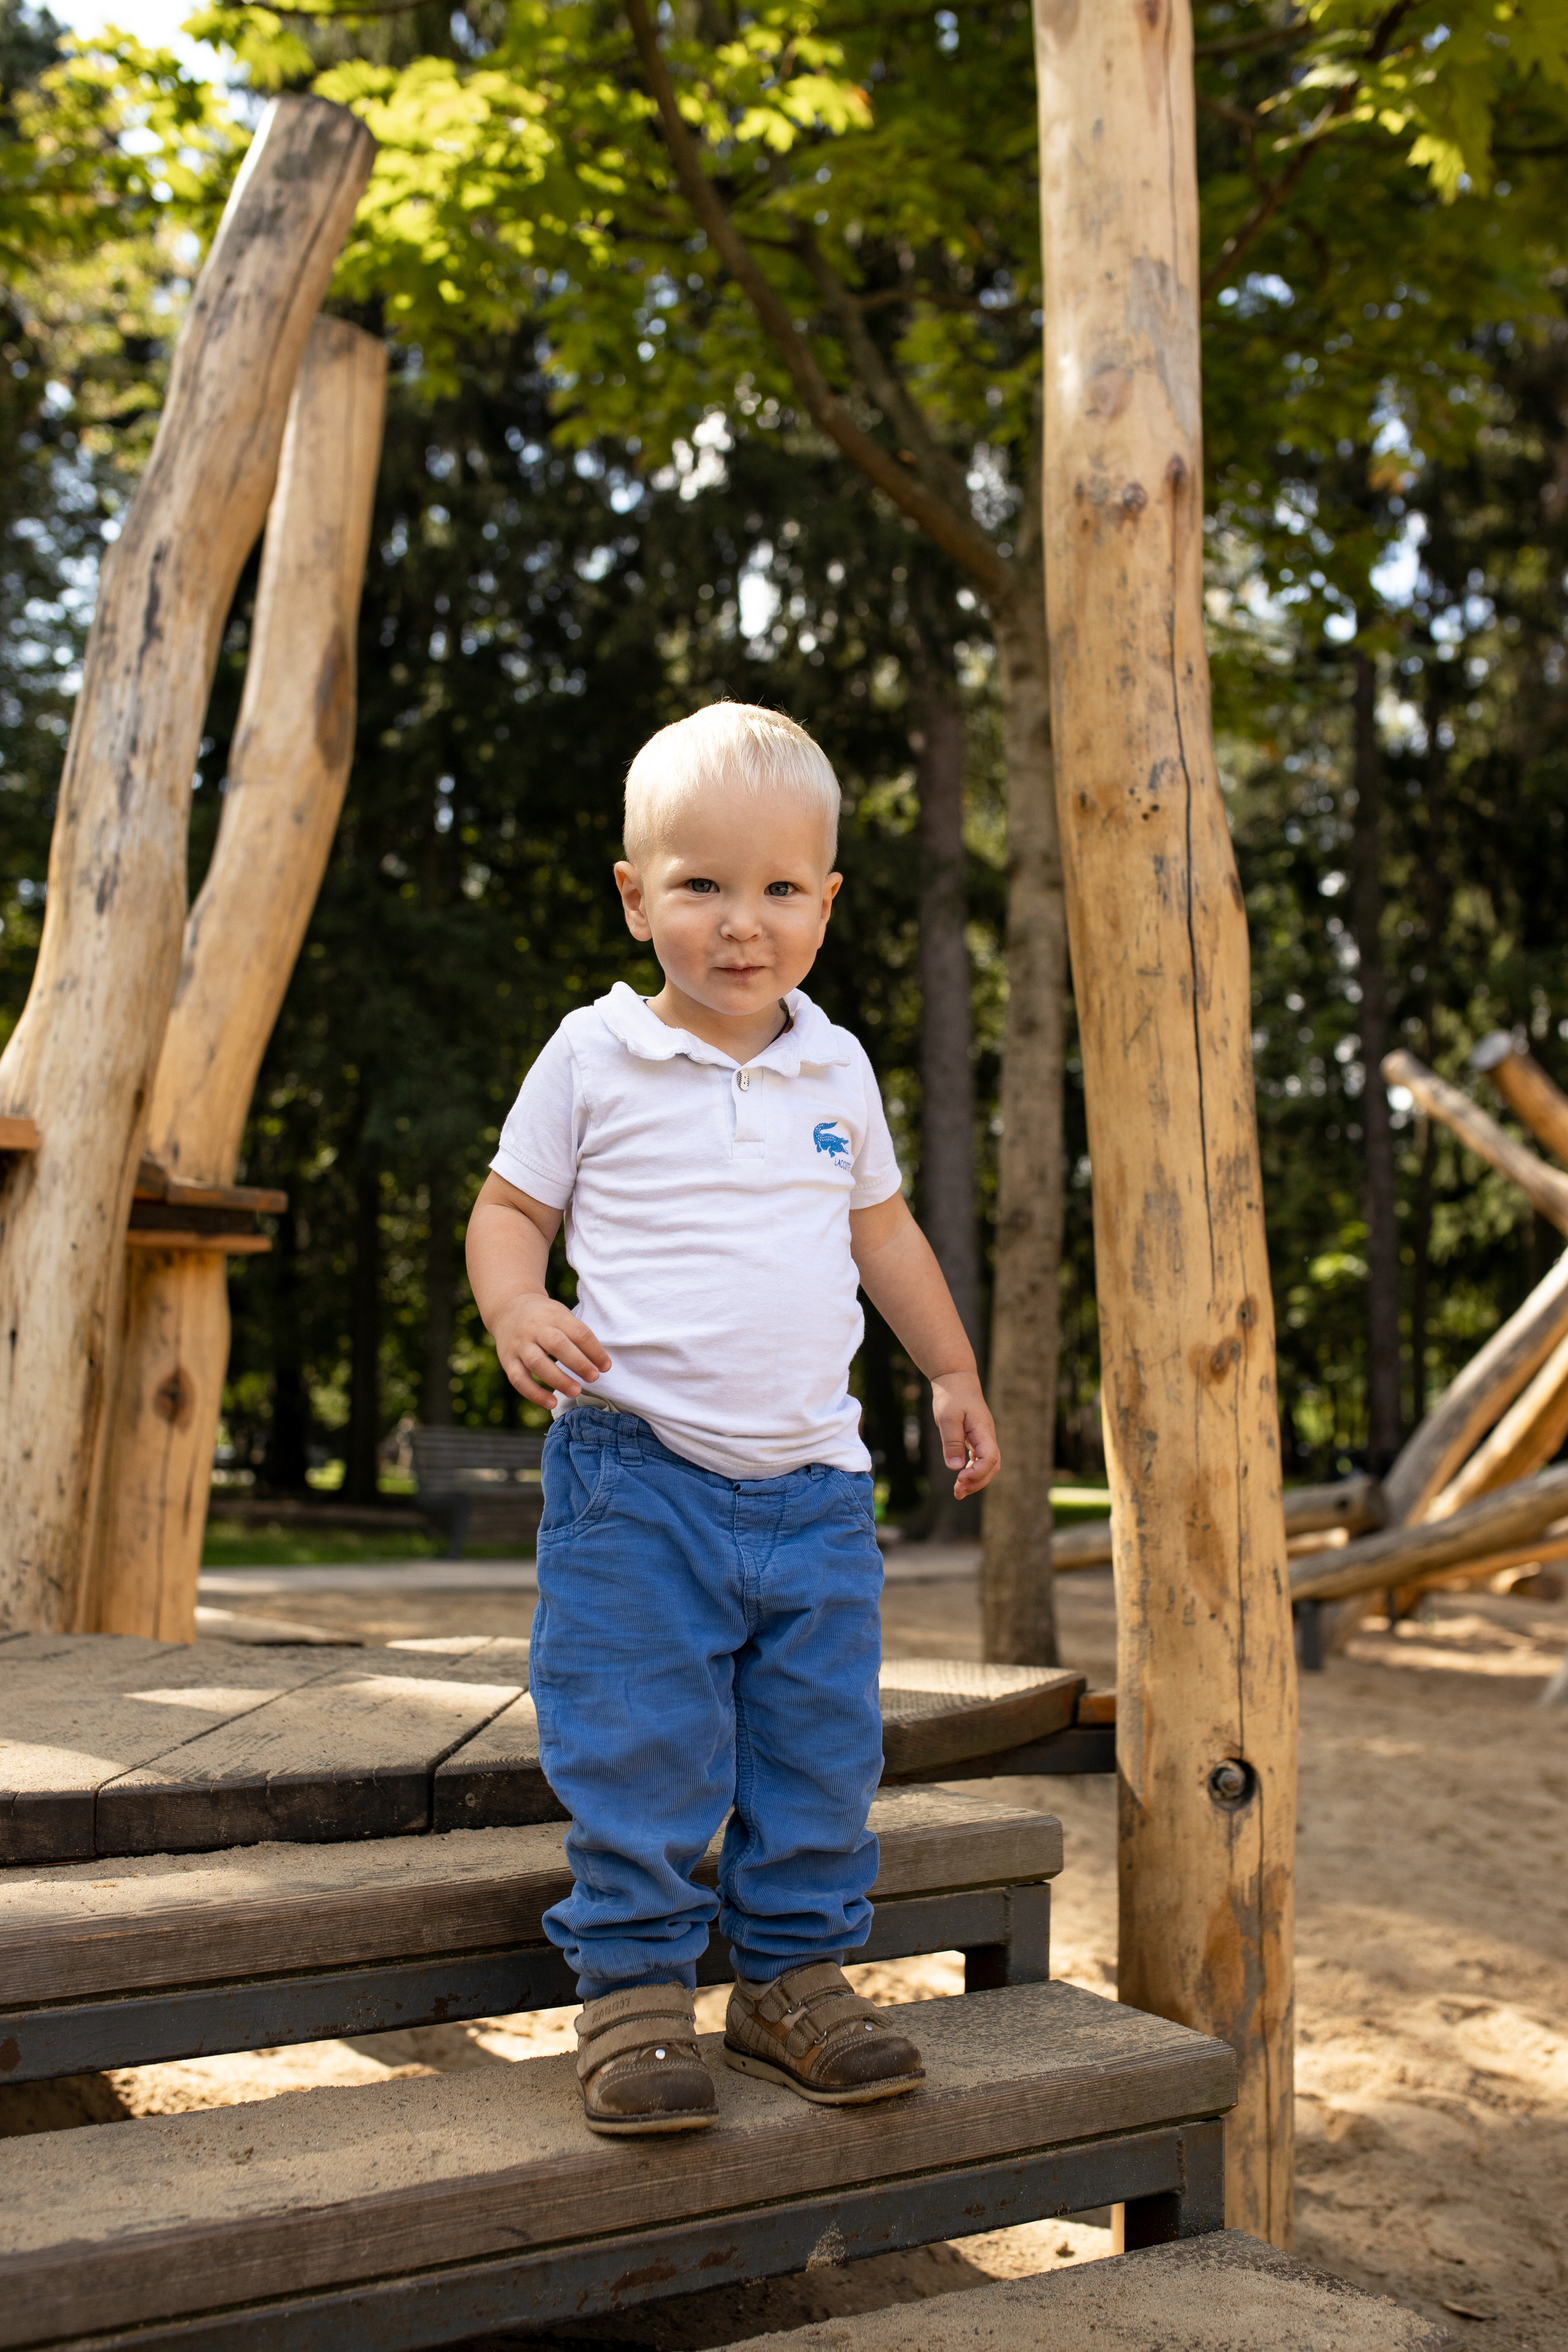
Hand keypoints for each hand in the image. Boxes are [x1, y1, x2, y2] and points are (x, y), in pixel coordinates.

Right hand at [492, 1292, 610, 1408]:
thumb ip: (577, 1335)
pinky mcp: (507, 1360)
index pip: (578, 1332)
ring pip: (537, 1363)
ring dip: (558, 1380)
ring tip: (576, 1391)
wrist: (508, 1308)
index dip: (594, 1350)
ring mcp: (519, 1344)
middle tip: (594, 1377)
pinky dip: (535, 1393)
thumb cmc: (544, 1317)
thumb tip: (601, 1365)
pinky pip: (519, 1379)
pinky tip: (550, 1403)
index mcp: (554, 1315)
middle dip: (578, 1363)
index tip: (606, 1366)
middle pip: (557, 1345)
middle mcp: (535, 1328)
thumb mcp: (561, 1315)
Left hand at [931, 1371, 999, 1499]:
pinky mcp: (975, 1440)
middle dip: (977, 1482)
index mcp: (983, 1431)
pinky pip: (979, 1461)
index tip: (960, 1478)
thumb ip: (952, 1441)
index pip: (990, 1457)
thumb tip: (954, 1468)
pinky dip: (971, 1472)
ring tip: (958, 1492)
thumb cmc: (952, 1396)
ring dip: (975, 1481)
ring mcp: (983, 1439)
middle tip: (958, 1492)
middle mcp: (987, 1437)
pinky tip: (960, 1480)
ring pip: (987, 1466)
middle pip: (992, 1466)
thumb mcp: (948, 1417)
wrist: (956, 1381)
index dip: (978, 1472)